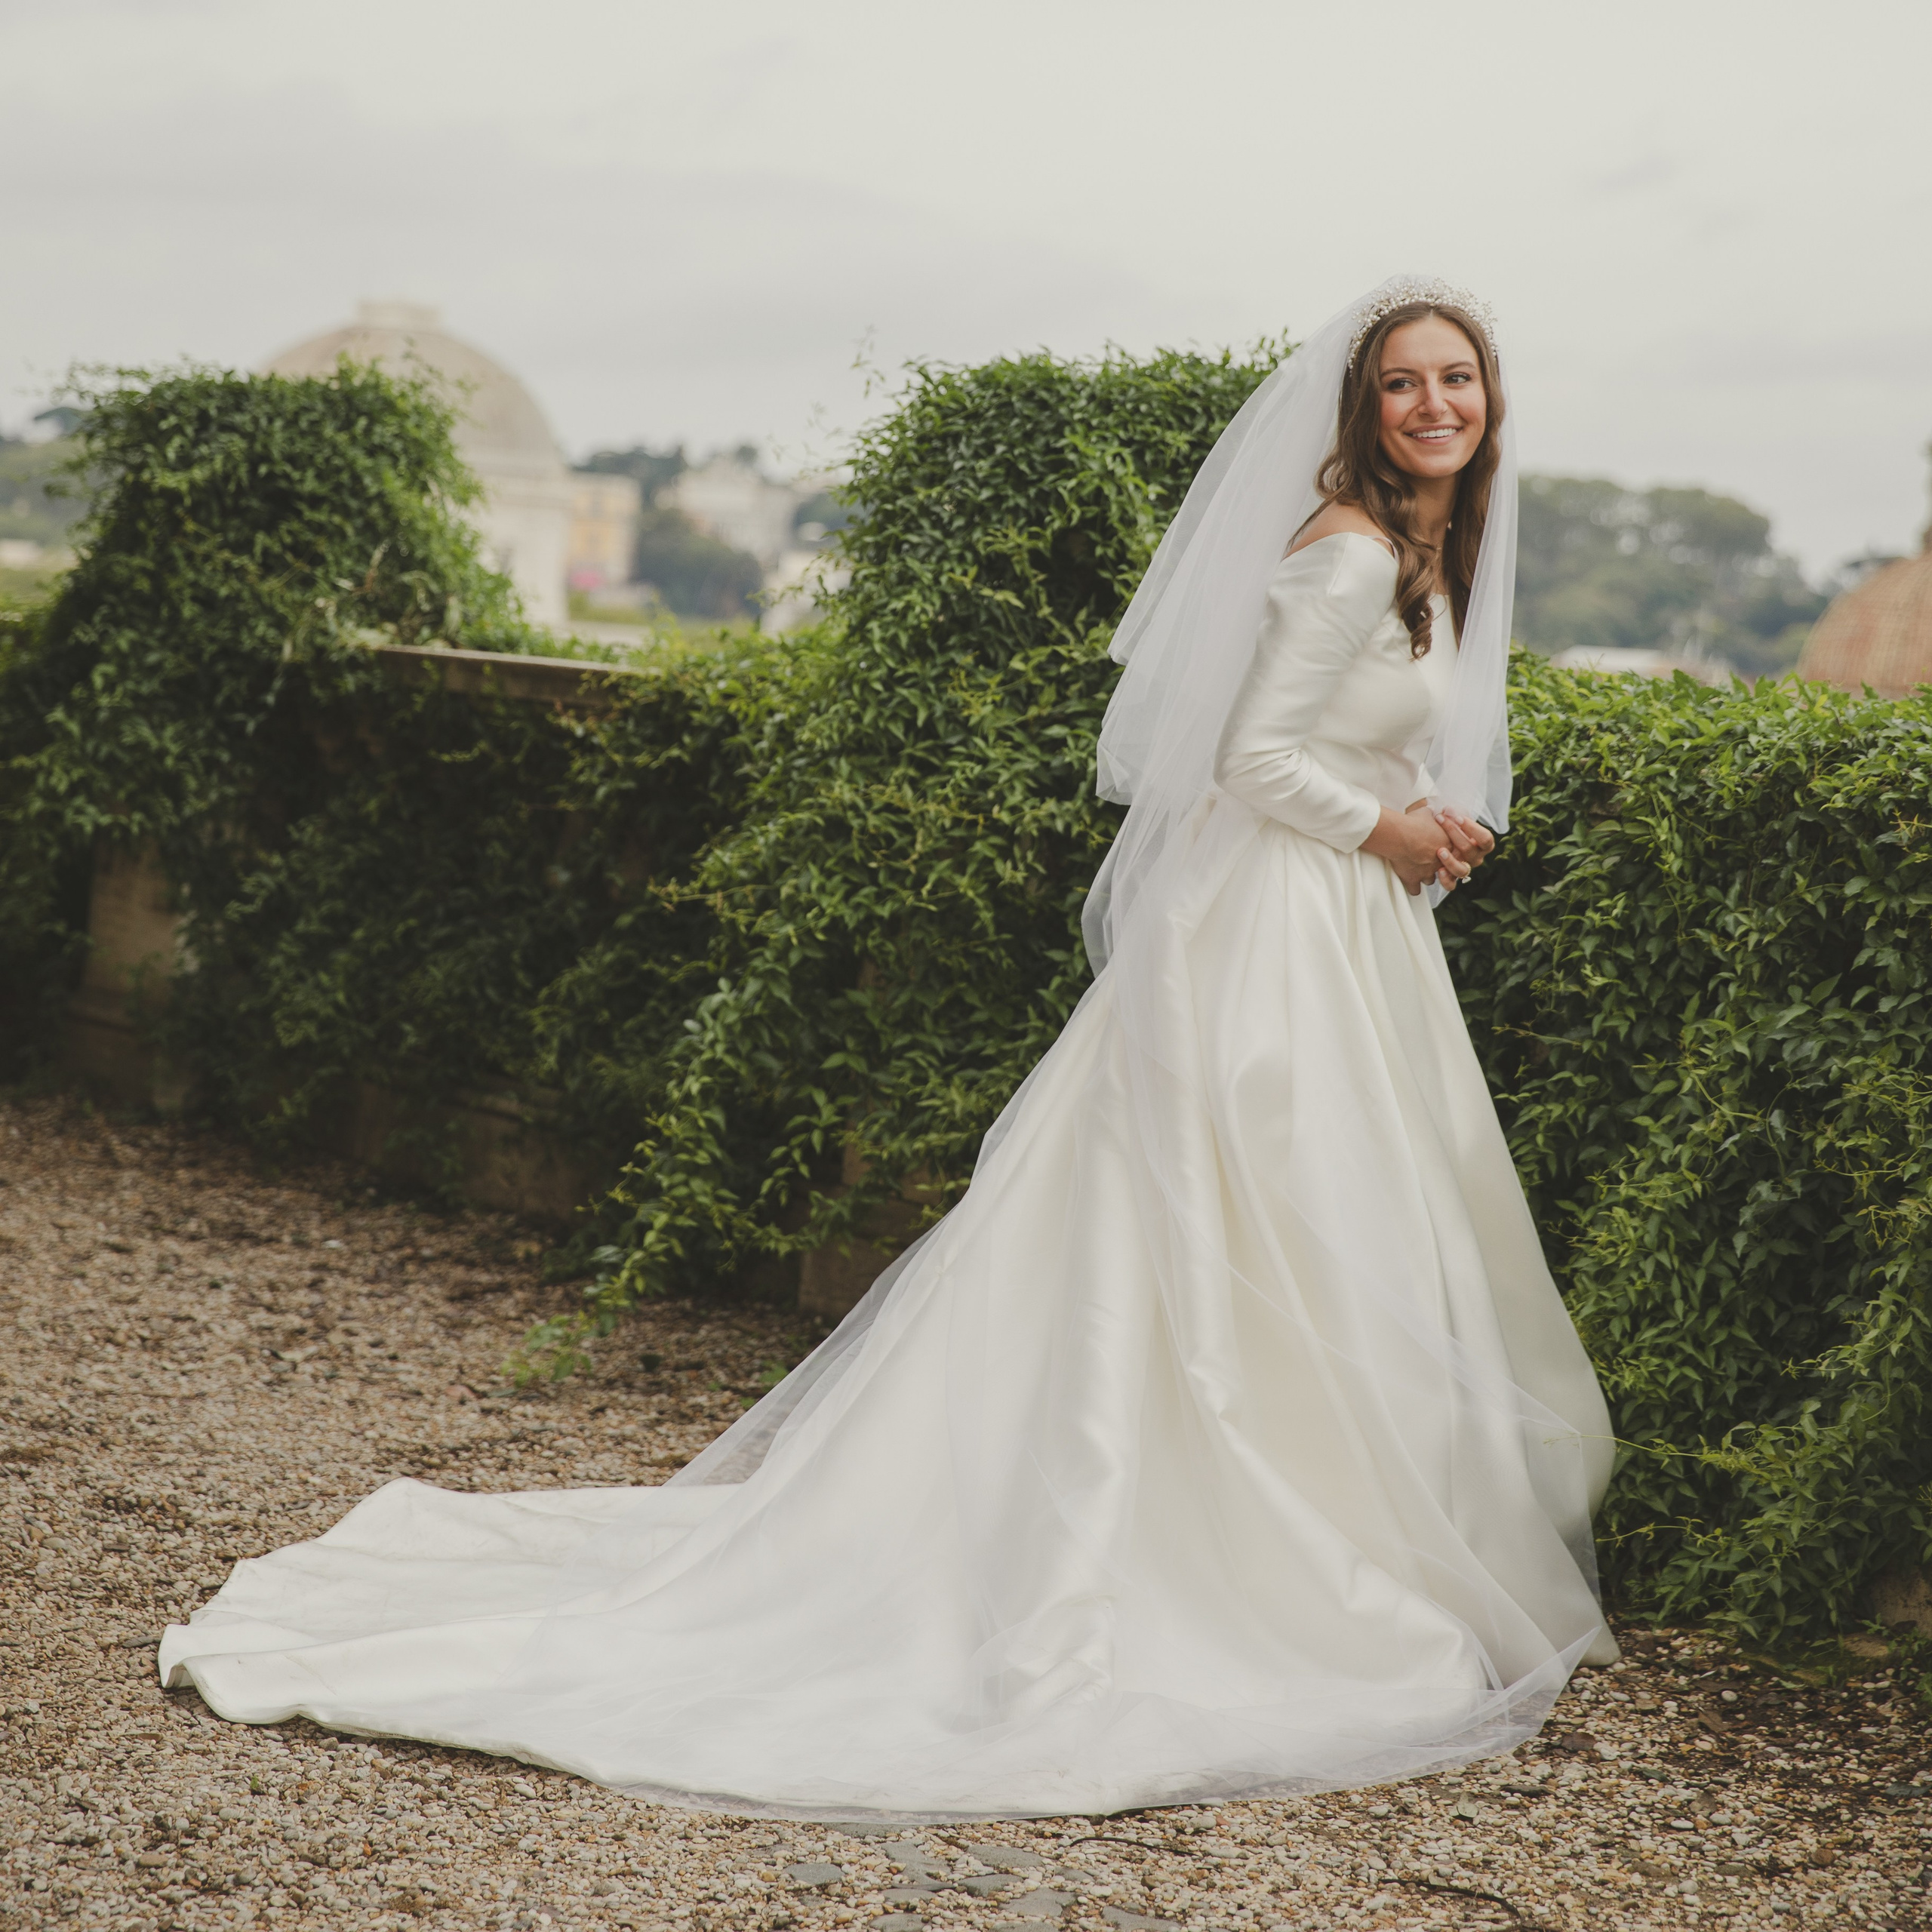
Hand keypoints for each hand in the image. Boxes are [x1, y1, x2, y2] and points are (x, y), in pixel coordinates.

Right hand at [1361, 803, 1493, 895]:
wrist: (1401, 834)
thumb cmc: (1414, 822)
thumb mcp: (1428, 813)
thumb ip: (1437, 815)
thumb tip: (1436, 810)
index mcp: (1452, 845)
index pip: (1462, 852)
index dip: (1454, 848)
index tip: (1443, 844)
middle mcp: (1444, 862)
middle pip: (1457, 871)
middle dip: (1449, 864)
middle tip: (1439, 855)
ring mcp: (1428, 872)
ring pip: (1437, 882)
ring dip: (1431, 876)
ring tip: (1423, 869)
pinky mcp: (1413, 879)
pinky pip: (1415, 890)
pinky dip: (1412, 887)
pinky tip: (1409, 881)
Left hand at [1433, 809, 1494, 891]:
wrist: (1438, 839)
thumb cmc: (1450, 826)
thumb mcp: (1456, 818)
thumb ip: (1455, 814)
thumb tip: (1447, 809)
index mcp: (1483, 844)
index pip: (1485, 838)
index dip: (1472, 828)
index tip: (1457, 817)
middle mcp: (1476, 858)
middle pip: (1469, 849)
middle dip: (1453, 832)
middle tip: (1440, 820)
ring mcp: (1464, 869)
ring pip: (1462, 870)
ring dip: (1451, 860)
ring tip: (1440, 851)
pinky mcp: (1452, 878)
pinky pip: (1451, 884)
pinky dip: (1445, 879)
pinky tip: (1438, 870)